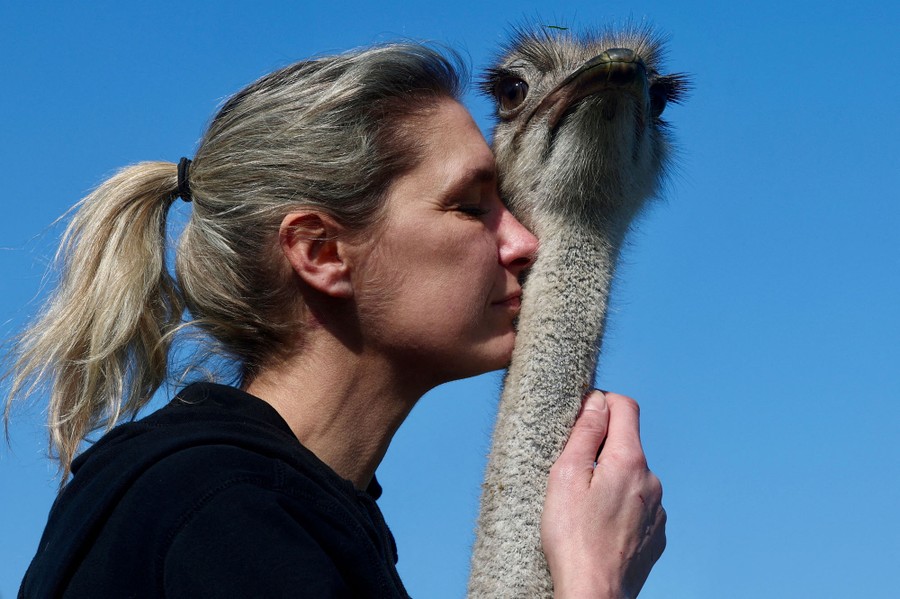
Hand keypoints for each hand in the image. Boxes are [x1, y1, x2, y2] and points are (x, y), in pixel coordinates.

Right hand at [541, 391, 665, 598]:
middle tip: (573, 474)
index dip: (602, 402)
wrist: (595, 594)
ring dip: (612, 480)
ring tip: (584, 508)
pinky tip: (600, 527)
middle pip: (628, 444)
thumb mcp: (567, 475)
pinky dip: (621, 507)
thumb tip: (597, 400)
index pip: (626, 407)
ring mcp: (659, 510)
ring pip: (633, 477)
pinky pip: (639, 506)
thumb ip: (585, 433)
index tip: (582, 414)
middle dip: (602, 448)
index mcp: (630, 461)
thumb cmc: (573, 537)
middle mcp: (652, 481)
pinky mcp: (657, 535)